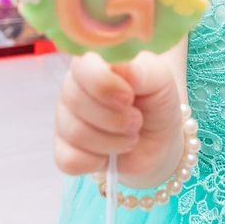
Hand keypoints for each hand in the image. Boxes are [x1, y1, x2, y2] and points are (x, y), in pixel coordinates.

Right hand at [53, 51, 182, 179]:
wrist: (159, 137)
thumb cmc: (156, 100)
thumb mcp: (160, 79)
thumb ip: (142, 70)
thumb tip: (120, 71)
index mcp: (94, 62)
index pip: (82, 66)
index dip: (103, 84)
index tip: (128, 97)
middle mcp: (73, 87)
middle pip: (77, 101)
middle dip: (116, 118)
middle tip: (137, 120)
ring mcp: (65, 119)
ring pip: (75, 133)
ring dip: (113, 141)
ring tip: (130, 136)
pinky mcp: (64, 150)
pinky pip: (69, 159)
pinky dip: (97, 161)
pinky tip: (110, 154)